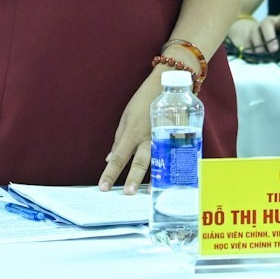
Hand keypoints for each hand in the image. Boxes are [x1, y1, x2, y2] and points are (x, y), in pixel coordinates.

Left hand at [98, 68, 166, 194]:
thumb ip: (119, 140)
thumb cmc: (143, 100)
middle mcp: (147, 138)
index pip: (118, 158)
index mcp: (132, 132)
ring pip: (159, 162)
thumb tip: (110, 158)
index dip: (110, 173)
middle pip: (139, 162)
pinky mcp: (176, 137)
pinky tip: (171, 180)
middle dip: (133, 179)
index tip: (103, 187)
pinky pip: (172, 155)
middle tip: (128, 194)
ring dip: (155, 179)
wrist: (169, 84)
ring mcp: (163, 138)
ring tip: (152, 193)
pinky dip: (171, 167)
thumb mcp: (126, 117)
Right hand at [233, 11, 279, 53]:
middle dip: (270, 37)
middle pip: (266, 23)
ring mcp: (255, 28)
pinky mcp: (246, 37)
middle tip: (274, 50)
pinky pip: (246, 41)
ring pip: (254, 31)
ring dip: (259, 45)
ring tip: (264, 57)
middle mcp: (268, 22)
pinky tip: (255, 58)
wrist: (260, 36)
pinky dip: (250, 50)